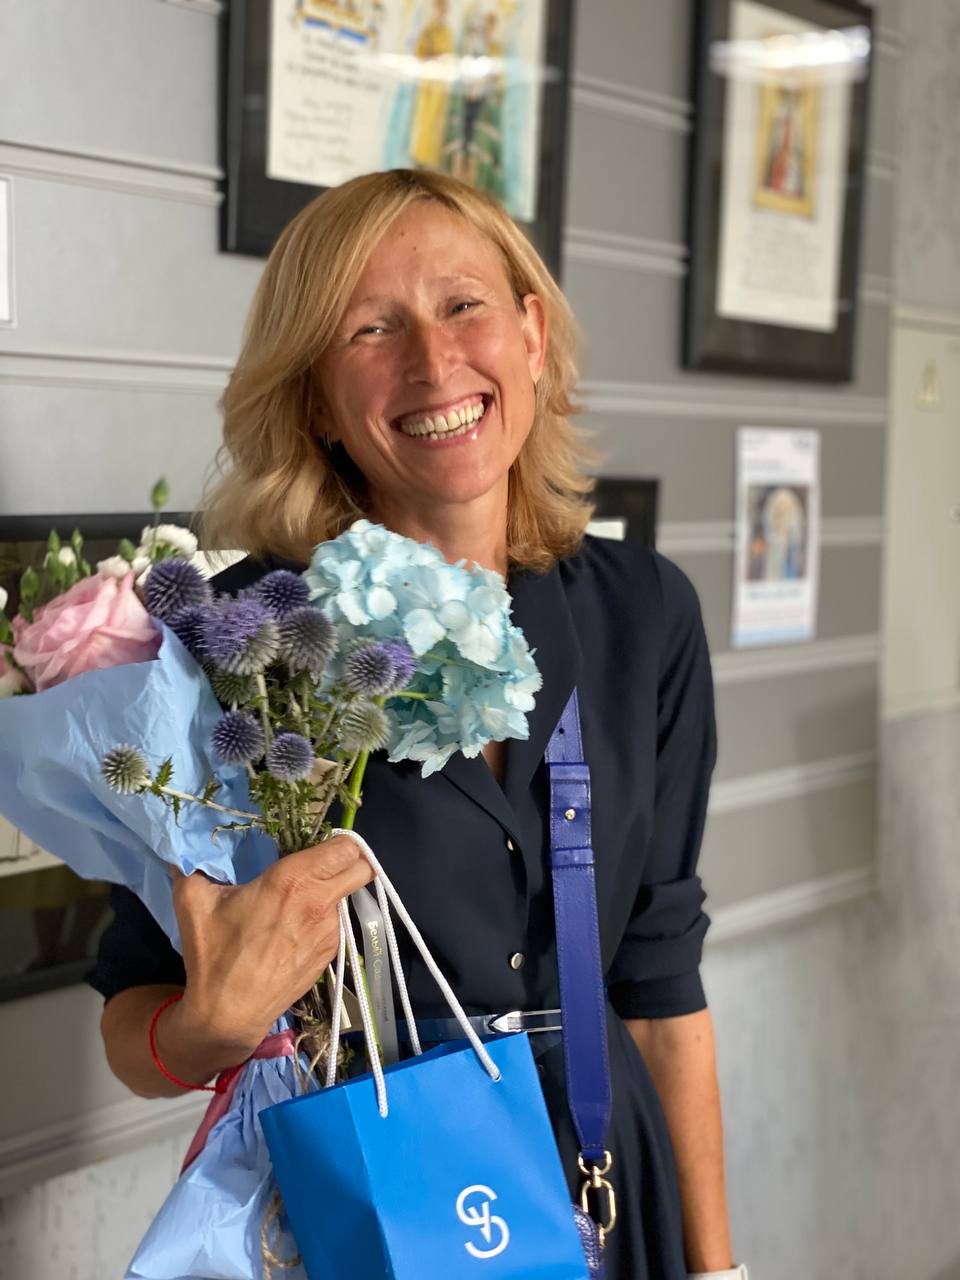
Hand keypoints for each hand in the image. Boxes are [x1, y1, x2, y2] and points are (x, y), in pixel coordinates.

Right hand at [170, 835, 373, 1056]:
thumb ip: (195, 865)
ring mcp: (329, 931)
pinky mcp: (329, 954)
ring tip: (298, 903)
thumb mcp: (193, 900)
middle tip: (324, 865)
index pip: (346, 848)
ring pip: (347, 898)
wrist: (228, 1012)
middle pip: (363, 869)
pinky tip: (295, 930)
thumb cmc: (213, 953)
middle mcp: (319, 903)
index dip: (342, 842)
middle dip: (351, 862)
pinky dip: (323, 920)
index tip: (323, 845)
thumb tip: (190, 850)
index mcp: (292, 880)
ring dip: (332, 894)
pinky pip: (336, 925)